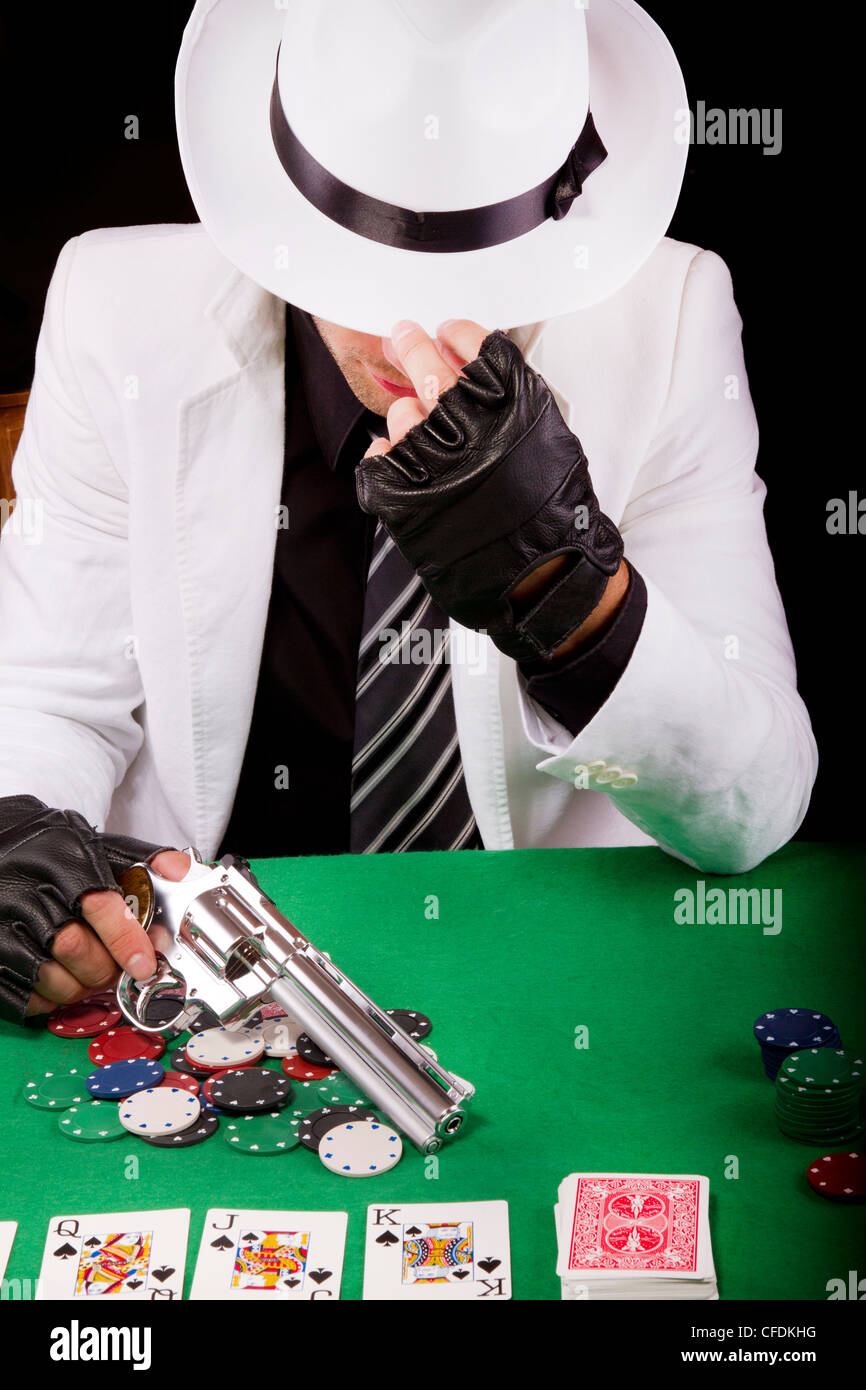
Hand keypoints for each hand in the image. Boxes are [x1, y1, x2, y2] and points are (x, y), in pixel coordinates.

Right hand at [28, 847, 191, 1017]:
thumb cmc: (49, 849)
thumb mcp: (95, 842)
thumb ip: (141, 859)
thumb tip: (184, 872)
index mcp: (61, 857)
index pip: (99, 904)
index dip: (127, 940)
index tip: (144, 964)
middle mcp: (26, 888)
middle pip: (73, 947)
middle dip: (105, 968)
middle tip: (117, 970)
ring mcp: (1, 922)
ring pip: (48, 975)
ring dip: (78, 987)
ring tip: (89, 975)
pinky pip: (23, 993)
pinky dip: (47, 999)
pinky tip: (58, 980)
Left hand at [357, 319, 623, 661]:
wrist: (541, 571)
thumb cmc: (552, 508)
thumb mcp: (550, 435)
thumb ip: (515, 398)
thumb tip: (476, 368)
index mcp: (510, 399)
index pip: (470, 341)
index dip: (453, 333)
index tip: (445, 333)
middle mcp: (468, 419)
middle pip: (425, 362)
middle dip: (410, 345)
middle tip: (401, 337)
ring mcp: (431, 454)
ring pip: (402, 413)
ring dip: (409, 418)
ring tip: (427, 440)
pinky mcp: (402, 491)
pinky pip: (380, 456)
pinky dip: (386, 457)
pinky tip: (400, 464)